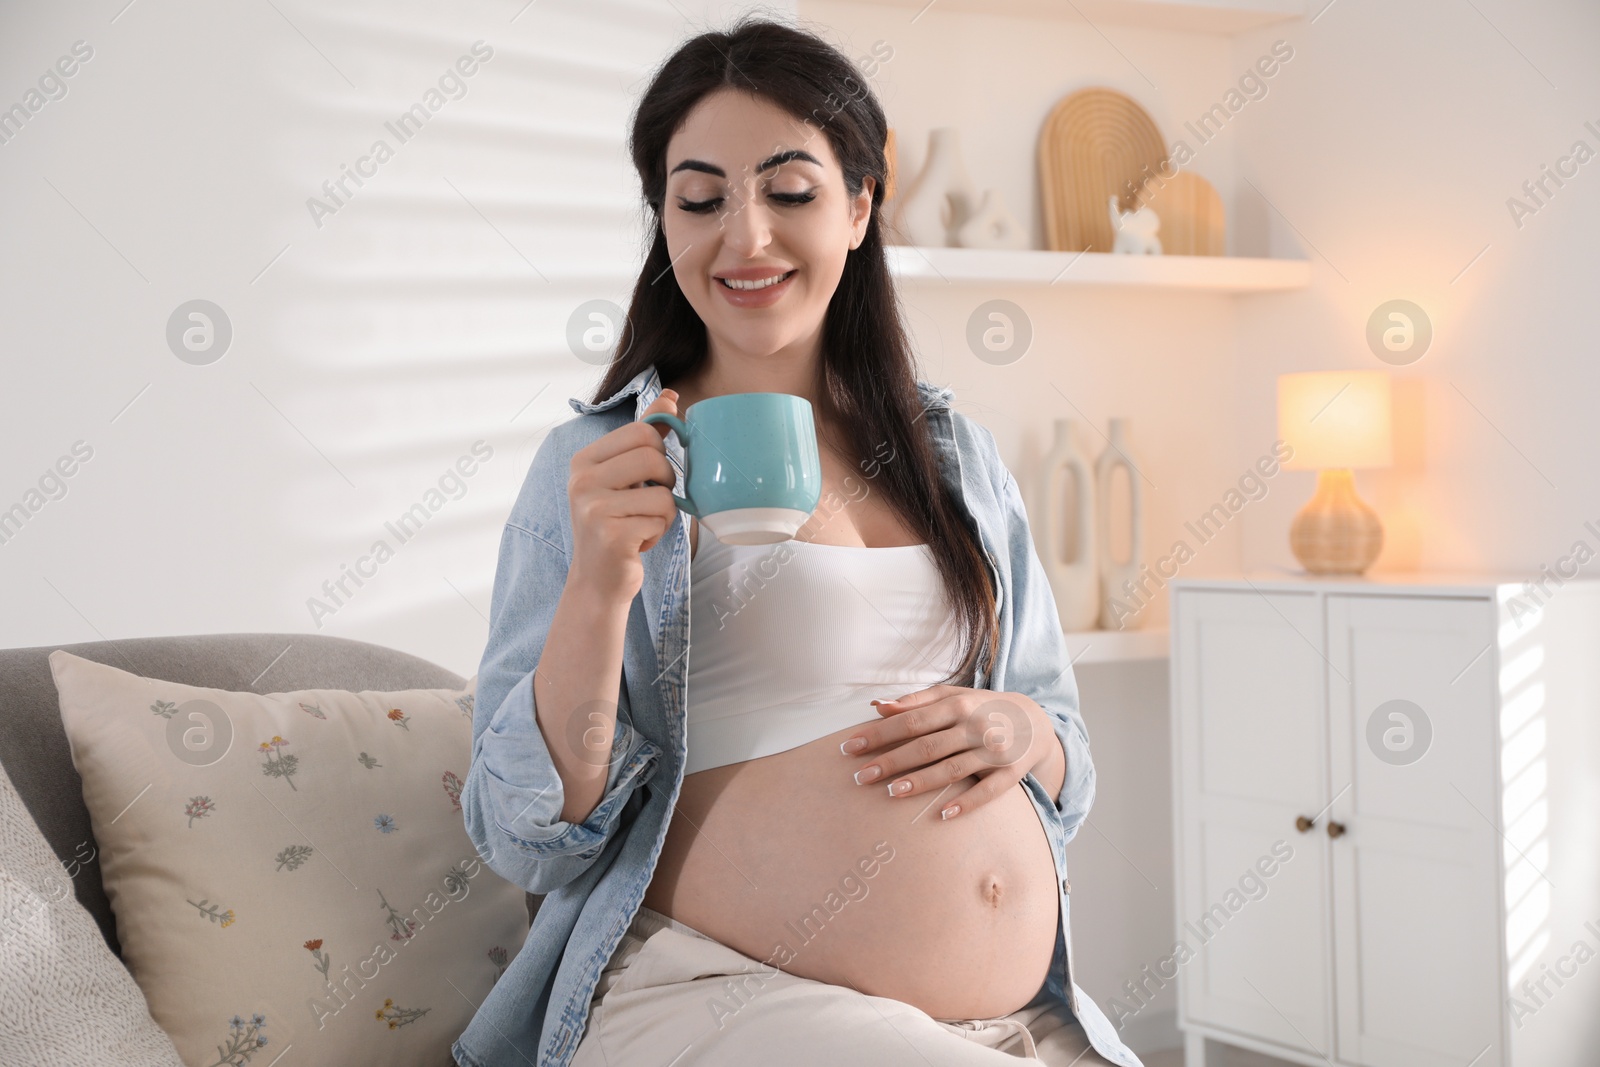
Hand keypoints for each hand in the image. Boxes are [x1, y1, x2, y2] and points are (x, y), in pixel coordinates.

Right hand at [567, 388, 681, 604]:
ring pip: (664, 493)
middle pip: (655, 457)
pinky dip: (658, 534)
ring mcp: (593, 508)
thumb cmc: (616, 525)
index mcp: (584, 460)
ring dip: (663, 514)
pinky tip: (636, 543)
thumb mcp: (624, 477)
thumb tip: (670, 396)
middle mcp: (582, 480)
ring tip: (640, 525)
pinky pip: (661, 519)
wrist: (598, 581)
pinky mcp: (610, 535)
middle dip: (665, 483)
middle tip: (647, 504)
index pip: (642, 431)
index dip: (660, 452)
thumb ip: (645, 436)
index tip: (650, 476)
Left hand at [837, 684, 1059, 819]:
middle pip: (927, 746)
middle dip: (891, 761)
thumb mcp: (953, 696)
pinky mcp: (1011, 774)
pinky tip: (942, 814)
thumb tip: (877, 707)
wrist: (1035, 721)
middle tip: (860, 777)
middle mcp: (976, 726)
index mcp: (958, 704)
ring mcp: (994, 751)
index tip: (850, 747)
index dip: (879, 734)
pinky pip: (988, 793)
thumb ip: (916, 701)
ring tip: (890, 792)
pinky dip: (966, 803)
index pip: (911, 720)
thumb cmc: (981, 708)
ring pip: (953, 769)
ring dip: (920, 782)